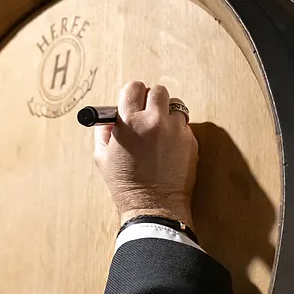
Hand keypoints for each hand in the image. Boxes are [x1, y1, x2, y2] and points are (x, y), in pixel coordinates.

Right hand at [93, 81, 198, 226]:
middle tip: (147, 112)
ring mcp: (176, 131)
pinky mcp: (191, 141)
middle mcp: (154, 122)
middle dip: (151, 99)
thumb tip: (111, 119)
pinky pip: (184, 126)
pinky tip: (167, 147)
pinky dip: (176, 131)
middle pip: (158, 91)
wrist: (154, 206)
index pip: (133, 87)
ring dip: (167, 114)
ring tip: (159, 131)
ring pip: (175, 106)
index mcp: (130, 122)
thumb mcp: (102, 157)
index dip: (132, 93)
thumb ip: (104, 131)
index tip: (132, 100)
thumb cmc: (126, 185)